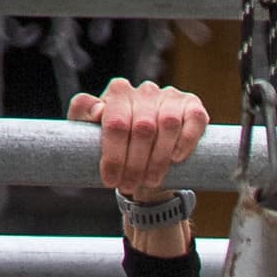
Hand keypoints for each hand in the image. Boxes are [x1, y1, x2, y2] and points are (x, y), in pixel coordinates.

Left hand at [70, 78, 206, 209]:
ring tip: (150, 180)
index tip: (110, 180)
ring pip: (167, 124)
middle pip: (142, 127)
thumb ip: (83, 114)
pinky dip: (186, 141)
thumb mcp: (89, 131)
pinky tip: (175, 159)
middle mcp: (145, 90)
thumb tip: (98, 110)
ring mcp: (170, 96)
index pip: (116, 122)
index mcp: (118, 92)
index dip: (113, 155)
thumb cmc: (116, 145)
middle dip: (135, 163)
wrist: (146, 157)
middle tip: (129, 186)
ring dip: (159, 158)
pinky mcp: (192, 106)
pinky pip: (193, 120)